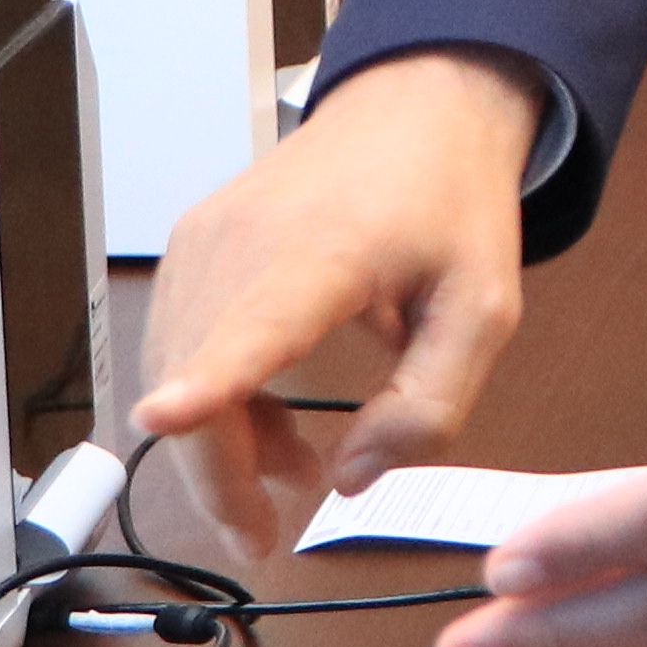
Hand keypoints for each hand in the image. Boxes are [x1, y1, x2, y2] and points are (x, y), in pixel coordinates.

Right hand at [130, 48, 547, 543]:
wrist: (415, 108)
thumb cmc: (450, 204)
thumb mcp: (482, 311)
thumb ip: (430, 405)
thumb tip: (353, 479)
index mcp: (324, 254)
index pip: (251, 326)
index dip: (205, 383)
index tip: (163, 419)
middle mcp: (243, 242)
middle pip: (193, 380)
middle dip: (218, 477)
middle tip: (260, 538)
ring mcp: (205, 240)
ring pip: (173, 371)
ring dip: (217, 442)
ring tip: (293, 470)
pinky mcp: (193, 245)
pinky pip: (178, 343)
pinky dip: (210, 397)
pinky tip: (268, 422)